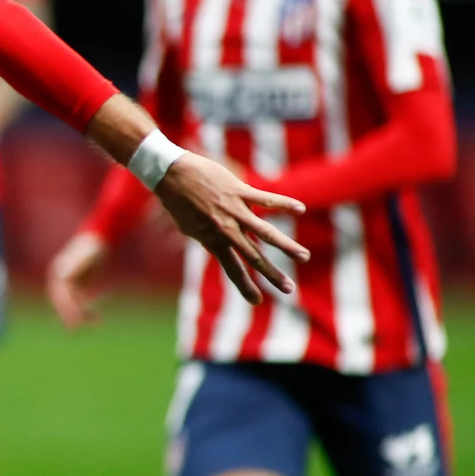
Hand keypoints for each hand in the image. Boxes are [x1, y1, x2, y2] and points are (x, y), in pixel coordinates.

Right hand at [46, 231, 109, 328]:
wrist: (98, 238)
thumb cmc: (93, 247)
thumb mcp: (86, 255)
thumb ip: (75, 266)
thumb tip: (64, 277)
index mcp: (59, 273)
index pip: (61, 295)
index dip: (68, 307)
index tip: (77, 318)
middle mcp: (60, 279)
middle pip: (63, 302)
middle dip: (71, 315)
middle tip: (78, 327)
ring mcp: (68, 283)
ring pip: (72, 304)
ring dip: (81, 315)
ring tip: (95, 323)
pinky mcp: (78, 286)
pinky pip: (80, 302)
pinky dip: (87, 310)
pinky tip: (97, 318)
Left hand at [153, 151, 308, 303]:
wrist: (171, 174)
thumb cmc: (178, 201)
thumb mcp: (190, 227)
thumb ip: (208, 238)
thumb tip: (217, 246)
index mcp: (212, 241)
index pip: (232, 269)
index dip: (244, 286)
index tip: (256, 301)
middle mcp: (225, 230)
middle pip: (253, 257)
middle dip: (272, 275)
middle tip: (289, 290)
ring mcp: (234, 211)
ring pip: (265, 233)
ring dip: (286, 246)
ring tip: (304, 257)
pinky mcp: (239, 191)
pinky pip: (266, 199)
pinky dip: (284, 204)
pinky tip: (300, 209)